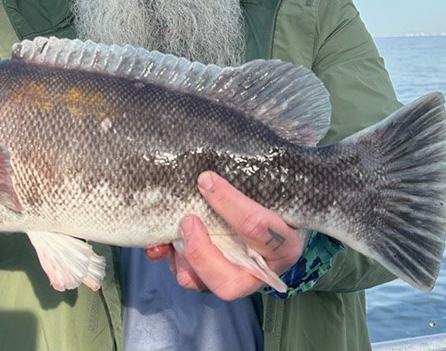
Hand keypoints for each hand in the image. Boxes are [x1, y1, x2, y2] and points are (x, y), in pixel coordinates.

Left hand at [146, 171, 305, 299]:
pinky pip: (190, 278)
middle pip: (229, 283)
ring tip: (171, 233)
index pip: (257, 227)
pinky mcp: (215, 277)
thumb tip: (214, 158)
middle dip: (201, 253)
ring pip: (205, 285)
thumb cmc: (273, 195)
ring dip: (183, 260)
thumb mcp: (272, 186)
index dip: (229, 203)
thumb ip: (252, 176)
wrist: (280, 217)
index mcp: (283, 243)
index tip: (205, 178)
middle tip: (187, 221)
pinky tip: (162, 242)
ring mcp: (237, 278)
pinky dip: (172, 261)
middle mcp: (261, 270)